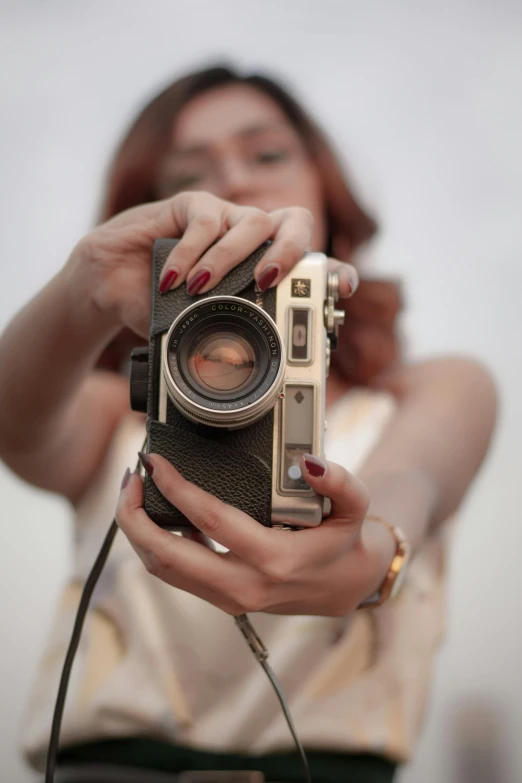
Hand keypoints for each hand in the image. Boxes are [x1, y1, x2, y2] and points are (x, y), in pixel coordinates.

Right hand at [63, 191, 358, 338]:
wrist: (108, 287)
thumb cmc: (158, 307)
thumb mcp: (195, 328)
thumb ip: (220, 337)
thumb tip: (234, 368)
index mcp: (260, 267)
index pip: (308, 259)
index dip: (331, 270)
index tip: (345, 287)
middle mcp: (250, 239)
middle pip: (296, 221)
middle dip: (291, 250)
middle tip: (269, 279)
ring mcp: (223, 218)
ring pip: (252, 221)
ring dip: (228, 259)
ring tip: (202, 288)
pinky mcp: (190, 205)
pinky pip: (205, 219)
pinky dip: (191, 252)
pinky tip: (173, 276)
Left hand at [116, 453, 394, 616]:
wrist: (346, 588)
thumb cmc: (345, 542)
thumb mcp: (355, 508)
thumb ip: (340, 482)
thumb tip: (311, 463)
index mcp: (274, 560)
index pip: (209, 520)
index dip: (176, 487)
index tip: (155, 461)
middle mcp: (245, 586)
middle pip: (167, 555)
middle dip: (135, 516)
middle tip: (130, 477)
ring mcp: (230, 598)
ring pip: (163, 569)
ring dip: (139, 532)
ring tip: (134, 493)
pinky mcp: (222, 599)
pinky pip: (175, 574)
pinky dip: (156, 545)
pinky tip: (159, 515)